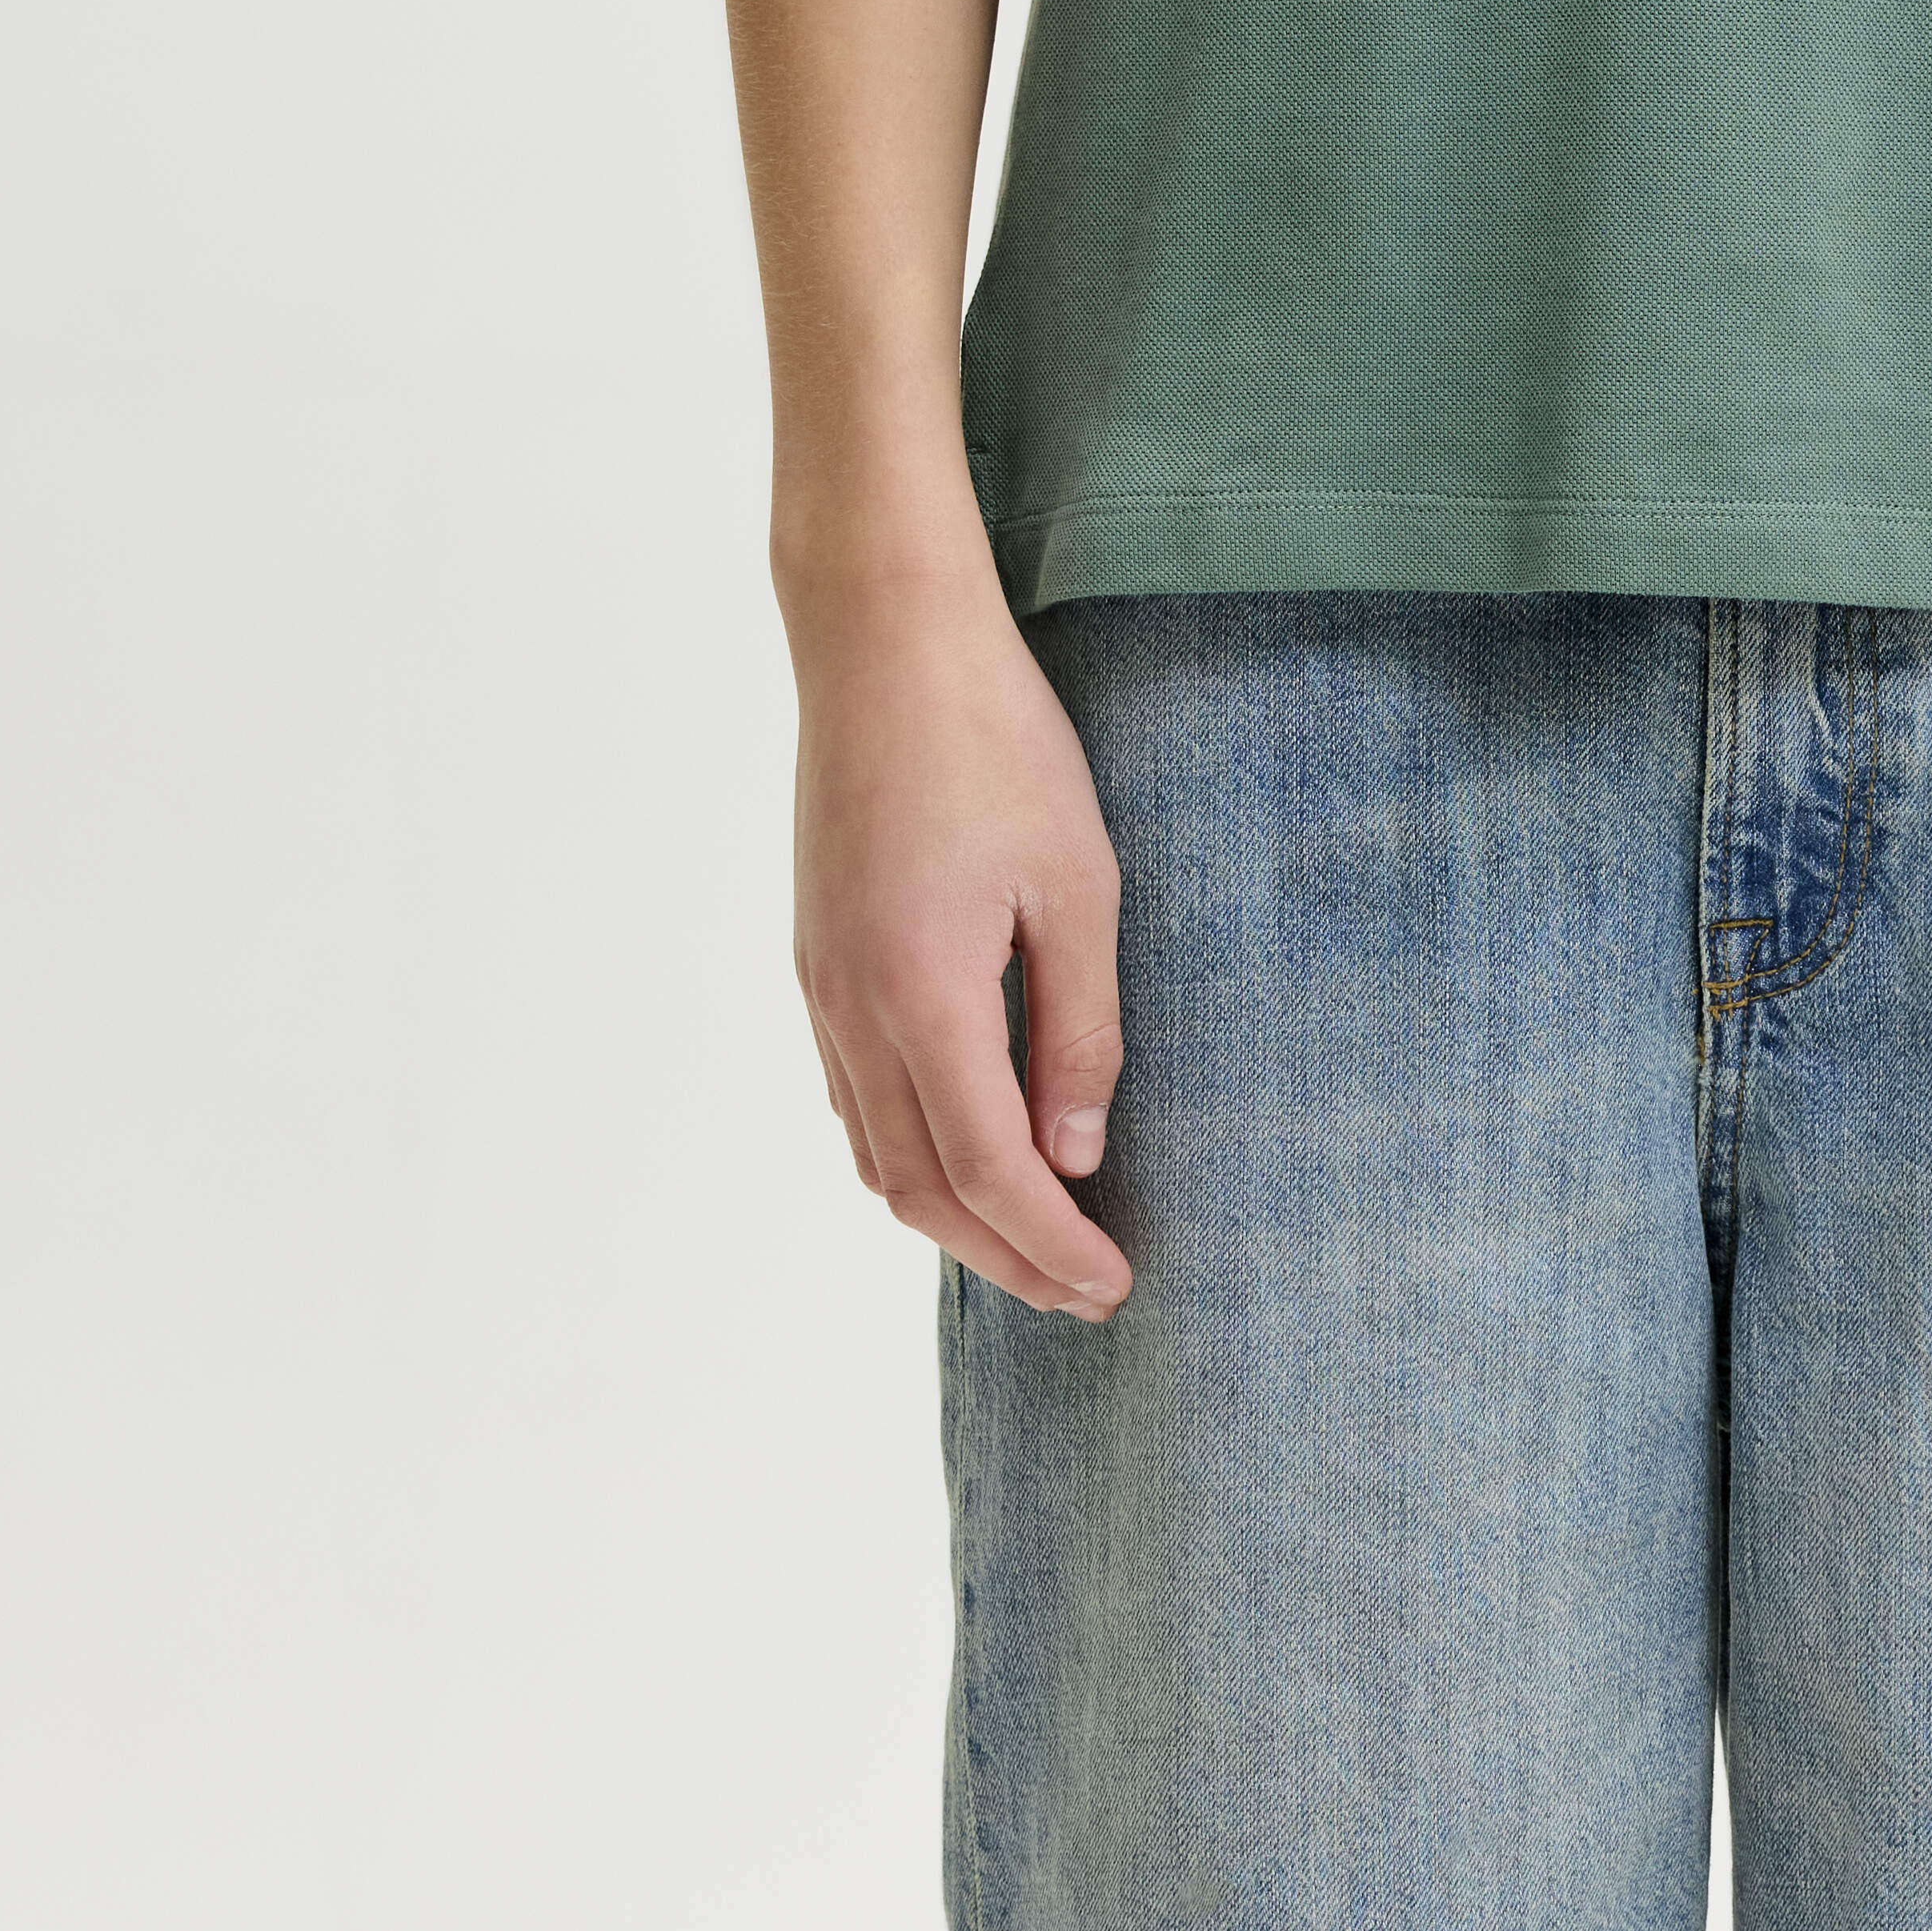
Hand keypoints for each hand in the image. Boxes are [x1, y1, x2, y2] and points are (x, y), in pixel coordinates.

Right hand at [787, 572, 1131, 1321]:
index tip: (1113, 1286)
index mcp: (922, 996)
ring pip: (875, 1151)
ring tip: (1032, 1239)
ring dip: (953, 1213)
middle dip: (1004, 1256)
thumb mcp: (1077, 882)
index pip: (990, 1172)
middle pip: (921, 1189)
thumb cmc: (997, 740)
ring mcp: (822, 984)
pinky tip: (962, 1144)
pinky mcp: (818, 952)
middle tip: (1084, 1289)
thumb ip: (1079, 1027)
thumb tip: (1076, 1153)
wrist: (884, 641)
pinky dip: (909, 1149)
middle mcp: (853, 1009)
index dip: (1053, 1246)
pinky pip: (853, 1095)